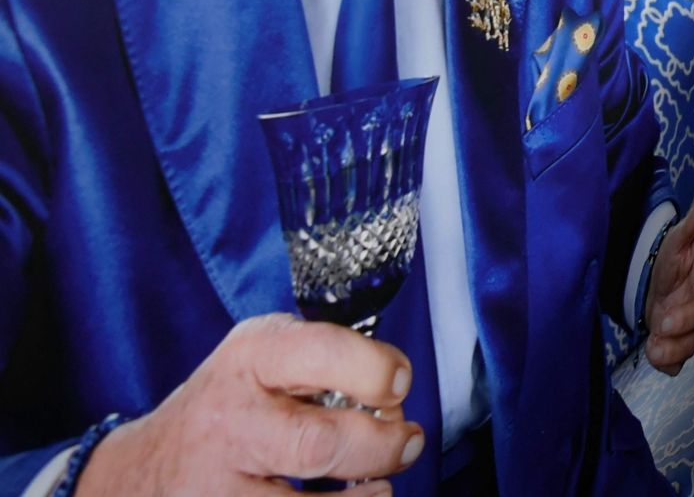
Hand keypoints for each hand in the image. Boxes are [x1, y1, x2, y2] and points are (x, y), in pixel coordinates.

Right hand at [78, 315, 418, 496]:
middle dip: (381, 446)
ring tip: (378, 481)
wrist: (144, 468)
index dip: (374, 370)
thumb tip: (397, 389)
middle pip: (319, 443)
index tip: (399, 384)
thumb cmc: (230, 405)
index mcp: (252, 357)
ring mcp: (218, 483)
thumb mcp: (267, 358)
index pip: (321, 353)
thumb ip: (329, 361)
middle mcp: (231, 418)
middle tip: (406, 441)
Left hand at [644, 189, 693, 375]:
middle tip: (663, 321)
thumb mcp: (674, 240)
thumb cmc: (667, 262)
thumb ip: (690, 223)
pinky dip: (667, 363)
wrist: (648, 288)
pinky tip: (653, 355)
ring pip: (692, 343)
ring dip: (674, 348)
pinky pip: (678, 363)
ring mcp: (688, 327)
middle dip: (684, 320)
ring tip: (653, 346)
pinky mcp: (674, 345)